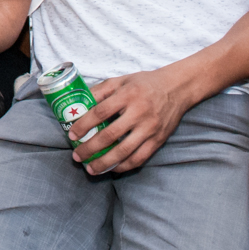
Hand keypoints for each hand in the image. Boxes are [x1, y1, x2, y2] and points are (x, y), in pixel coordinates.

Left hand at [69, 67, 192, 174]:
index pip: (100, 112)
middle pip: (110, 135)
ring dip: (105, 163)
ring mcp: (150, 128)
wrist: (176, 88)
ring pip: (124, 151)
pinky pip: (140, 158)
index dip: (83, 125)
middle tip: (76, 156)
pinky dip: (124, 166)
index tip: (71, 135)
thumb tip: (78, 103)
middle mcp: (139, 112)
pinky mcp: (158, 140)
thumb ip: (100, 91)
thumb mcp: (120, 80)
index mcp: (127, 95)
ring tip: (90, 169)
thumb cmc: (144, 84)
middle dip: (90, 148)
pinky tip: (112, 169)